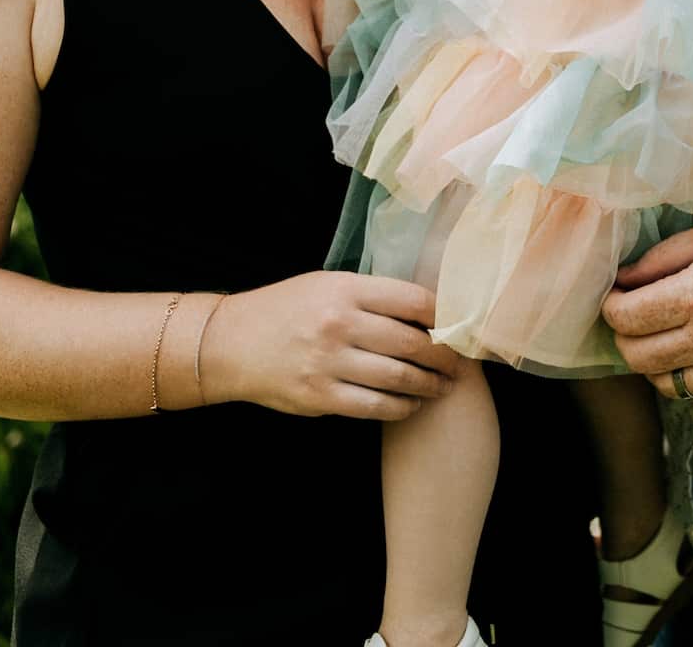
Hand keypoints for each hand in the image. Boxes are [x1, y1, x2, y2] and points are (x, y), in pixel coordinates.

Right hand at [202, 271, 461, 420]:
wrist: (232, 343)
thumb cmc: (287, 308)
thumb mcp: (327, 284)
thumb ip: (370, 295)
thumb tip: (426, 310)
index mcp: (345, 289)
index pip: (412, 300)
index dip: (444, 314)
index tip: (459, 324)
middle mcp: (339, 324)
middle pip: (411, 342)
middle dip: (444, 356)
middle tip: (460, 363)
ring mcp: (329, 363)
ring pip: (398, 378)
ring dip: (428, 385)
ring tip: (443, 386)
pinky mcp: (319, 397)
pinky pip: (374, 407)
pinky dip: (401, 408)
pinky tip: (411, 405)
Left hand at [602, 218, 692, 400]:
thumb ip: (664, 258)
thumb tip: (625, 277)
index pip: (625, 319)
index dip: (609, 307)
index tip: (614, 294)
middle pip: (635, 356)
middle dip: (623, 335)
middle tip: (630, 315)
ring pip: (661, 383)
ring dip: (650, 361)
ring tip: (660, 335)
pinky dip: (681, 378)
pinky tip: (689, 353)